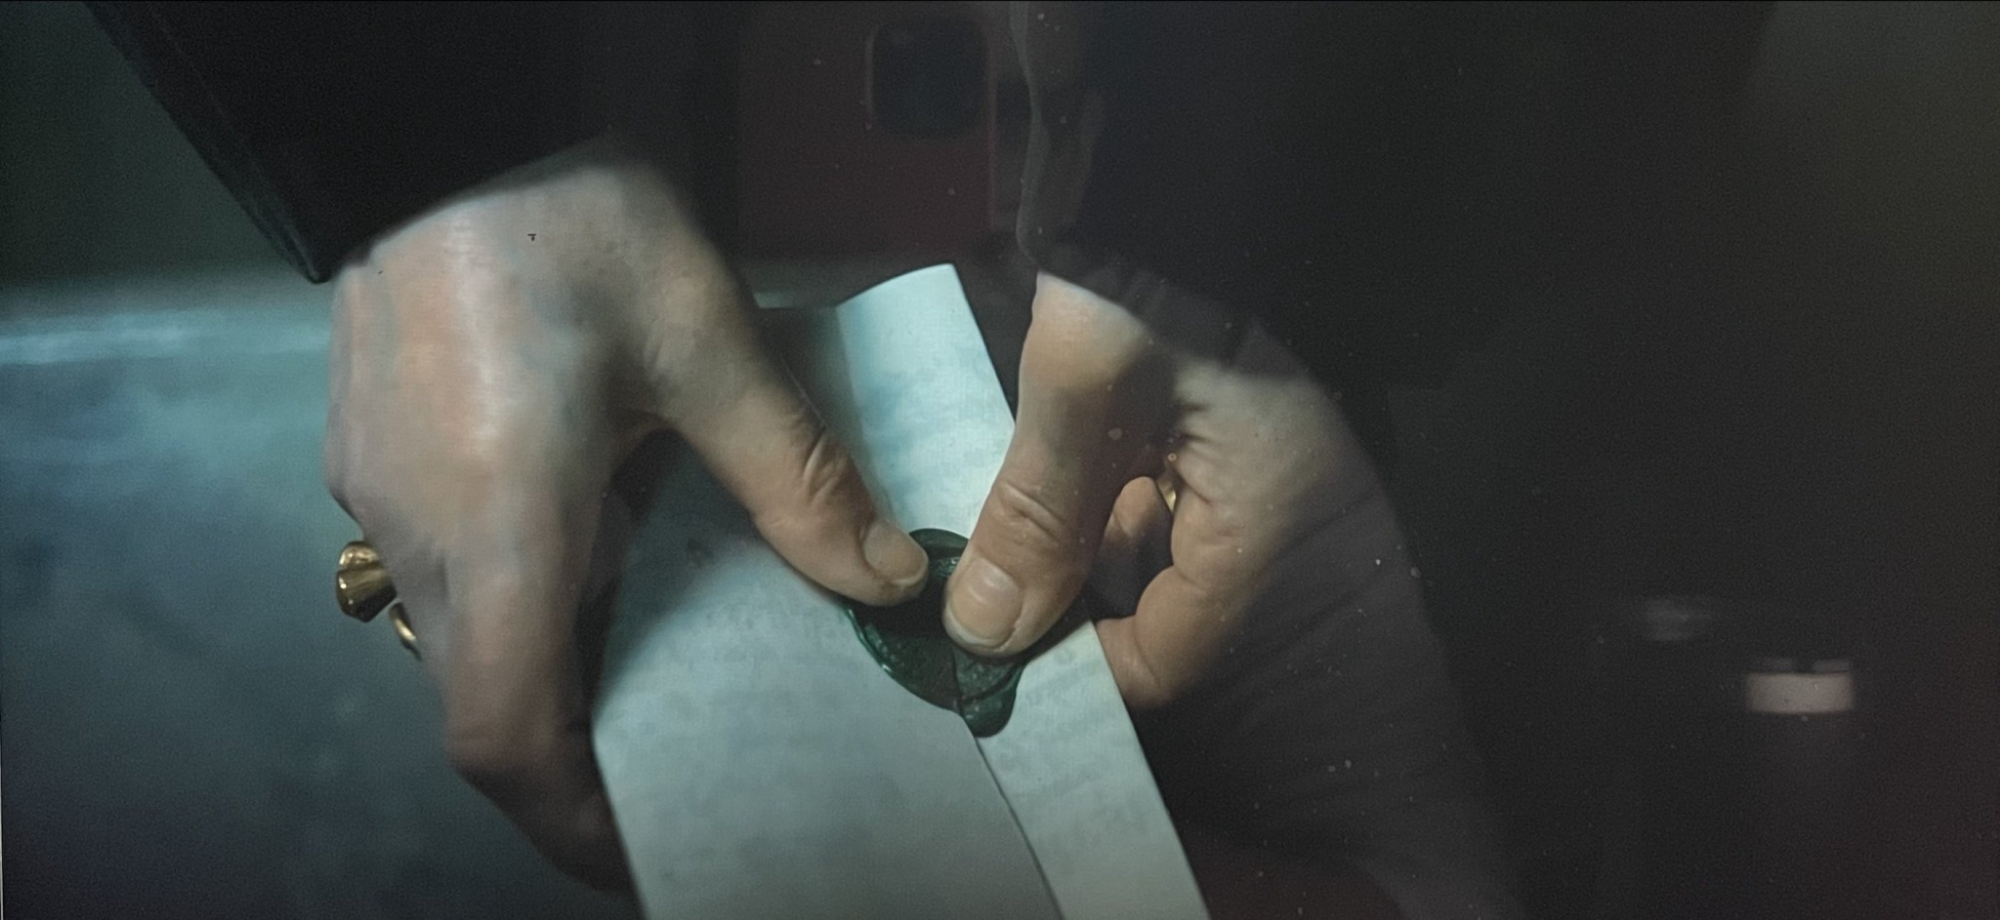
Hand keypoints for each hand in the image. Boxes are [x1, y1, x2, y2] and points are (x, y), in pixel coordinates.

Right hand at [323, 140, 927, 886]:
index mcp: (499, 521)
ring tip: (655, 654)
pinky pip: (442, 569)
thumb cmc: (567, 212)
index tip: (643, 846)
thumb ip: (796, 477)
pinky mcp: (372, 451)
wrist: (445, 115)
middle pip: (480, 702)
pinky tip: (595, 546)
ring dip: (549, 667)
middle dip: (574, 754)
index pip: (499, 734)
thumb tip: (888, 581)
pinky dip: (518, 596)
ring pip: (458, 637)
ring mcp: (378, 491)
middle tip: (679, 758)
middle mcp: (418, 529)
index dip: (569, 818)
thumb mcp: (706, 342)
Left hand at [944, 273, 1389, 707]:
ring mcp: (1248, 461)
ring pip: (1151, 549)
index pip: (1174, 653)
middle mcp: (1274, 503)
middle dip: (1071, 602)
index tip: (998, 645)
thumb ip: (1038, 511)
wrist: (1188, 151)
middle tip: (981, 590)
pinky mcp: (1219, 422)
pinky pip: (1154, 493)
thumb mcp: (1087, 385)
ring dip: (1075, 549)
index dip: (1083, 665)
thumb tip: (986, 630)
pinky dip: (1096, 497)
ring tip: (996, 535)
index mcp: (1267, 513)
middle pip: (1161, 604)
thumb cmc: (1157, 263)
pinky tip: (1043, 478)